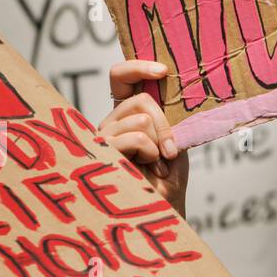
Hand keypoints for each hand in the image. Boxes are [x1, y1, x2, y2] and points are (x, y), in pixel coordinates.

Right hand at [100, 60, 188, 215]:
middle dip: (164, 124)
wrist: (163, 208)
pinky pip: (135, 137)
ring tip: (158, 164)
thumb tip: (172, 85)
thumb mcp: (175, 138)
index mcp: (126, 113)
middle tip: (171, 150)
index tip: (163, 70)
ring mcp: (104, 137)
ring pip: (140, 119)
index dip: (137, 67)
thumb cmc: (169, 177)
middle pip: (139, 100)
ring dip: (159, 144)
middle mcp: (111, 122)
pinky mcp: (102, 154)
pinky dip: (151, 152)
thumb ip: (169, 114)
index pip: (120, 78)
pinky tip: (151, 170)